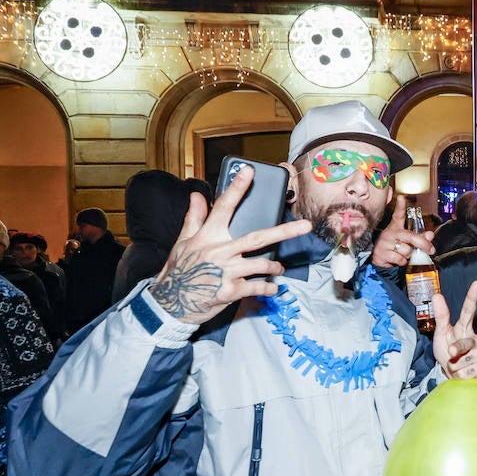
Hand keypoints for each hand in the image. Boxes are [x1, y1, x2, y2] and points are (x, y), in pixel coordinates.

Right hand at [148, 174, 309, 325]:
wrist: (170, 304)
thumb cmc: (178, 272)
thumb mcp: (183, 242)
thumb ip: (194, 218)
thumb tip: (196, 195)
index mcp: (208, 236)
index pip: (224, 207)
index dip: (237, 188)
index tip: (250, 171)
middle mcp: (219, 252)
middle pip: (257, 238)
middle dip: (284, 232)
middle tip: (306, 226)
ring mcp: (226, 272)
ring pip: (261, 264)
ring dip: (274, 266)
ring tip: (278, 268)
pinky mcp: (230, 292)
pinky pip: (257, 287)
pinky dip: (268, 288)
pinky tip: (272, 288)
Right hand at [372, 195, 434, 267]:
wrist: (380, 260)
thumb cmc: (395, 248)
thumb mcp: (407, 242)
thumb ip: (420, 237)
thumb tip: (430, 235)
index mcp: (396, 227)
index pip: (399, 215)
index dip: (400, 206)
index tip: (401, 198)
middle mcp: (391, 233)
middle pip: (410, 236)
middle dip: (423, 244)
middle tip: (430, 250)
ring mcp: (385, 243)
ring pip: (406, 250)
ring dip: (409, 256)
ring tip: (403, 254)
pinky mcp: (382, 253)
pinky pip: (400, 259)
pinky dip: (402, 262)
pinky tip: (397, 259)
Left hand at [434, 280, 476, 380]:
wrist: (455, 376)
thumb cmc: (448, 353)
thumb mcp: (441, 334)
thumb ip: (441, 316)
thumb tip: (437, 295)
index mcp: (464, 327)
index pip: (469, 310)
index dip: (472, 296)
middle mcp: (476, 338)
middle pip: (464, 343)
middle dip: (456, 349)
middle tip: (450, 353)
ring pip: (462, 360)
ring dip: (454, 366)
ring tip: (457, 365)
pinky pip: (467, 371)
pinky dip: (460, 374)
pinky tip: (464, 372)